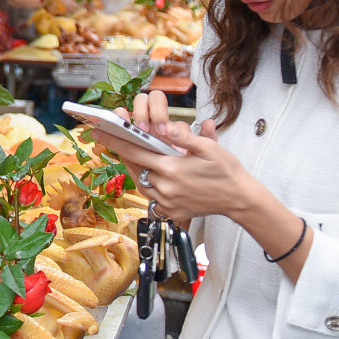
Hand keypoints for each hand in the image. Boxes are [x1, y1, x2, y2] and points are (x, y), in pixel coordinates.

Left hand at [94, 93, 247, 224]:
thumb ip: (185, 137)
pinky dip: (148, 185)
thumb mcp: (209, 148)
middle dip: (122, 153)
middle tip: (110, 140)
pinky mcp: (172, 213)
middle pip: (134, 167)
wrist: (240, 199)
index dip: (115, 141)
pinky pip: (152, 198)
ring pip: (141, 183)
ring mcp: (167, 202)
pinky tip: (151, 176)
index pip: (135, 152)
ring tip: (132, 157)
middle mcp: (165, 187)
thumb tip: (167, 126)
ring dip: (135, 170)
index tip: (98, 132)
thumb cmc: (226, 171)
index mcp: (171, 169)